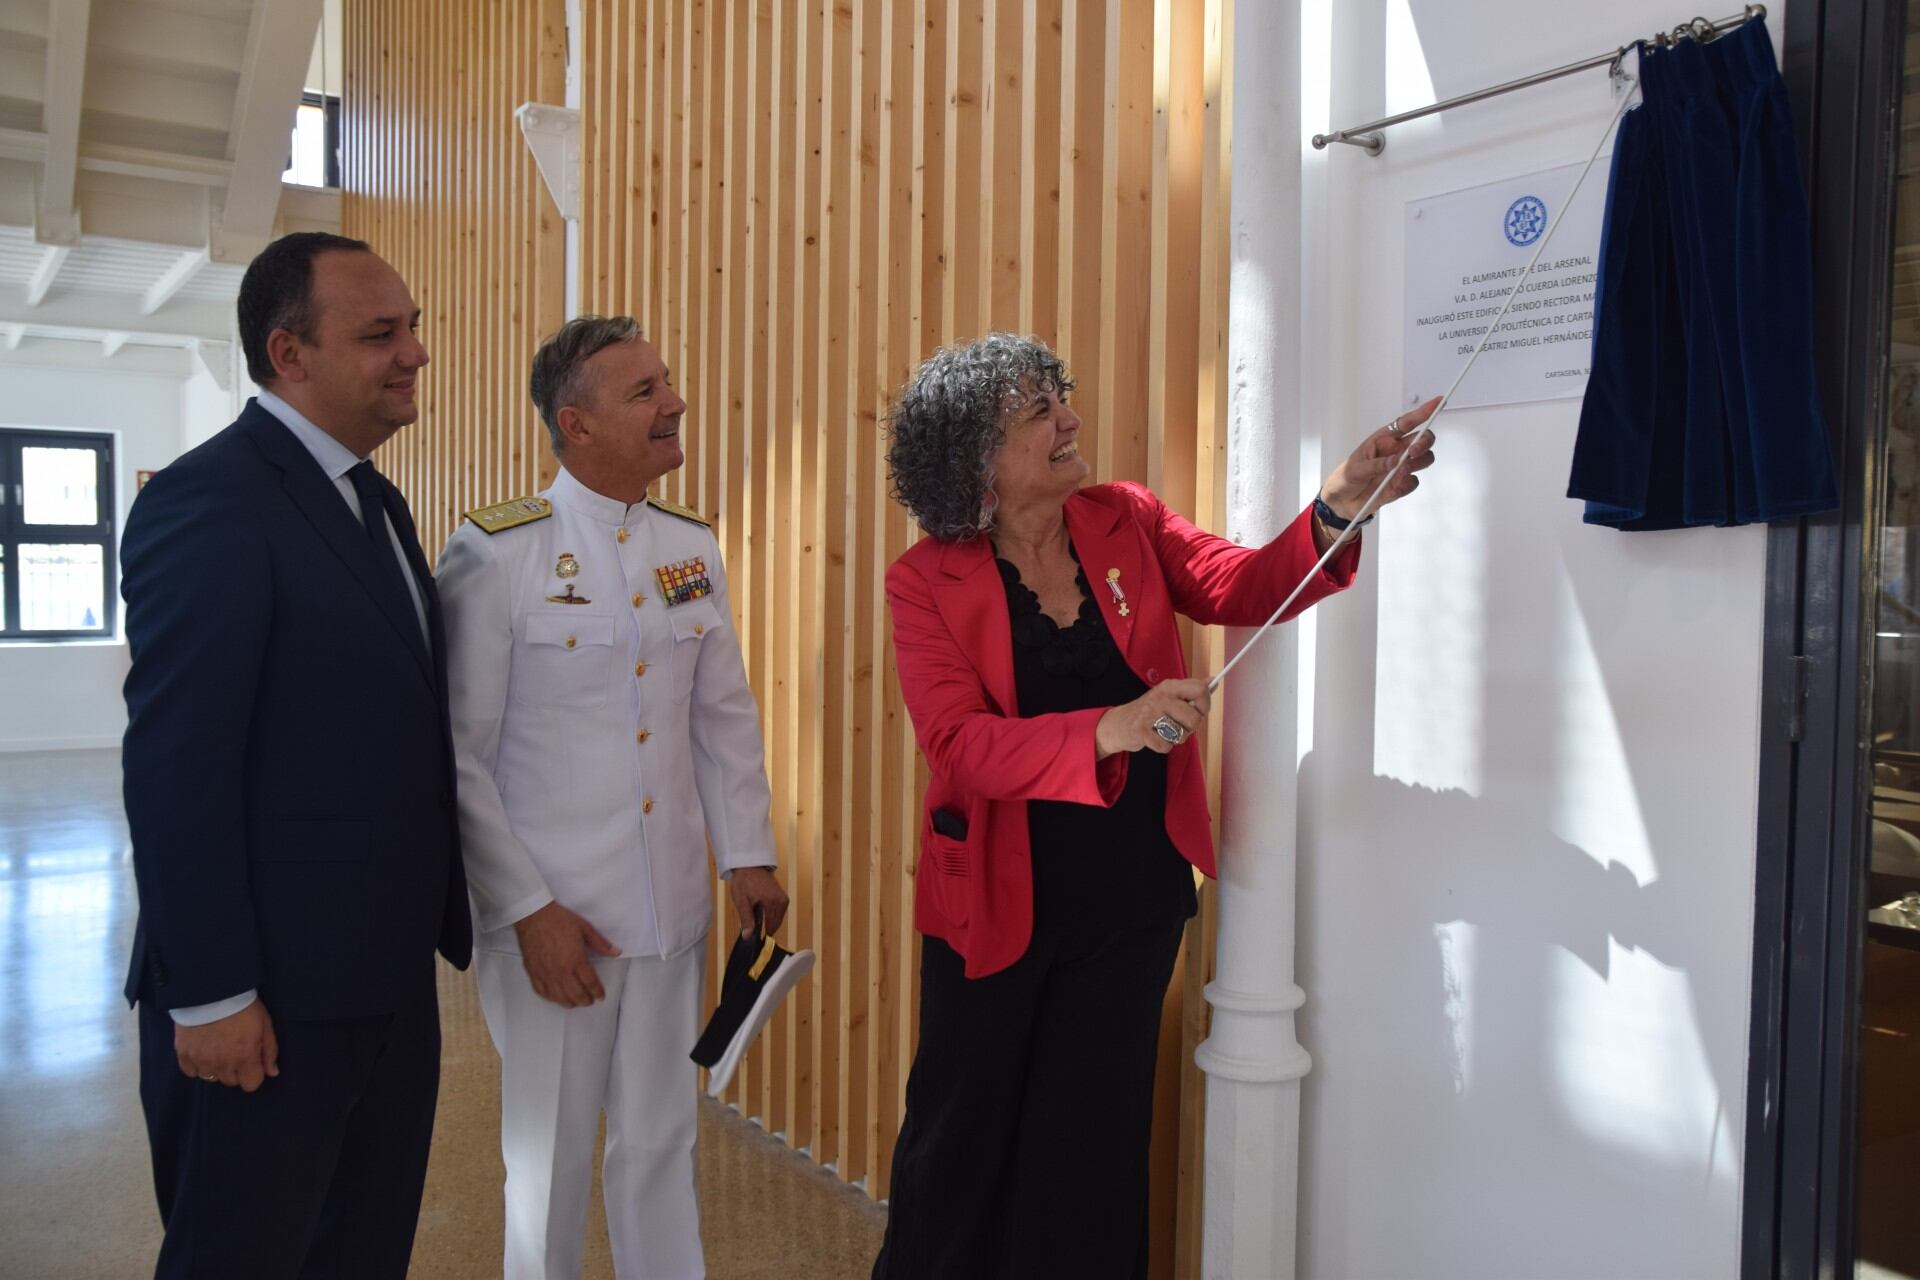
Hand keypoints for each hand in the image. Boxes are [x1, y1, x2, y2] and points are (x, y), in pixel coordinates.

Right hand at [175, 999, 278, 1092]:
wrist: (212, 990)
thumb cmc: (243, 1006)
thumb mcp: (265, 1025)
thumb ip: (269, 1052)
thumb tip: (272, 1073)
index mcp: (245, 1057)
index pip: (251, 1085)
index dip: (253, 1075)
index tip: (252, 1064)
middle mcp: (222, 1063)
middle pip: (231, 1081)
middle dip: (236, 1070)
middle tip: (234, 1051)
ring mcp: (201, 1060)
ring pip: (211, 1077)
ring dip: (216, 1068)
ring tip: (218, 1048)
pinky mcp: (183, 1054)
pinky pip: (190, 1072)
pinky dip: (196, 1065)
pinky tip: (202, 1051)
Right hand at [513, 901, 621, 1006]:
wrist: (533, 915)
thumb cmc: (558, 920)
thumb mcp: (585, 928)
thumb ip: (601, 944)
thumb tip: (616, 952)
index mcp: (576, 959)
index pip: (590, 983)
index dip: (597, 992)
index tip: (600, 996)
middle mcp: (561, 970)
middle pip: (576, 994)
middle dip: (585, 1000)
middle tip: (590, 1000)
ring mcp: (546, 974)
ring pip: (559, 997)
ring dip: (570, 1003)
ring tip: (576, 1002)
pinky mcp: (533, 973)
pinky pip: (542, 992)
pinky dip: (551, 998)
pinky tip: (556, 997)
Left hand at [728, 866, 789, 937]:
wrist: (749, 865)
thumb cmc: (744, 881)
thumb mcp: (742, 902)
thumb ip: (746, 920)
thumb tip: (748, 936)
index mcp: (774, 903)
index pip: (772, 927)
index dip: (763, 934)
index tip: (755, 937)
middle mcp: (782, 901)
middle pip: (776, 923)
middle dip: (765, 926)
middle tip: (751, 924)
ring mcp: (783, 898)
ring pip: (777, 918)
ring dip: (767, 920)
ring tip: (754, 913)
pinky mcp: (782, 896)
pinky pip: (778, 911)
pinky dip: (770, 914)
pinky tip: (760, 910)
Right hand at [1095, 677, 1212, 757]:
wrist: (1118, 724)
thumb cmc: (1149, 711)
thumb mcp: (1169, 696)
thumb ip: (1190, 690)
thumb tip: (1212, 681)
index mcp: (1170, 686)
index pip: (1200, 690)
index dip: (1205, 704)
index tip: (1198, 711)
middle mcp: (1161, 696)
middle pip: (1195, 717)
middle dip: (1191, 728)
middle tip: (1179, 726)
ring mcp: (1150, 713)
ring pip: (1182, 733)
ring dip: (1177, 739)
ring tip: (1166, 733)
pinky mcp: (1141, 730)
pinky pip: (1166, 745)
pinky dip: (1164, 747)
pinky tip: (1156, 739)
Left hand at [1318, 396, 1439, 521]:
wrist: (1342, 501)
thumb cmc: (1346, 478)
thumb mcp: (1356, 469)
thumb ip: (1376, 465)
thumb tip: (1394, 461)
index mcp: (1385, 440)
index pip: (1408, 422)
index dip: (1424, 412)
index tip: (1438, 402)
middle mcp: (1396, 451)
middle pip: (1423, 440)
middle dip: (1424, 443)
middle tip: (1413, 452)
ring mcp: (1400, 468)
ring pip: (1423, 459)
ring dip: (1416, 463)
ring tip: (1399, 471)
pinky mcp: (1401, 485)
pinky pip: (1413, 482)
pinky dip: (1406, 484)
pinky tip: (1394, 486)